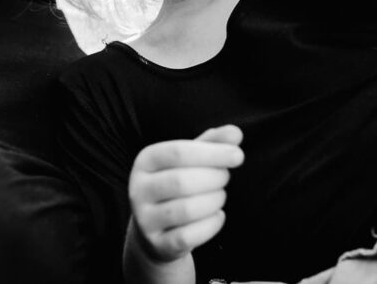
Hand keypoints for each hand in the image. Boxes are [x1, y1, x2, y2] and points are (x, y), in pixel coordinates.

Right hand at [128, 125, 243, 263]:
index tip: (238, 155)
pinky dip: (211, 224)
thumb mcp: (192, 159)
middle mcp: (138, 189)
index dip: (212, 152)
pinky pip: (189, 236)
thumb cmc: (179, 184)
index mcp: (146, 160)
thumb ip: (213, 143)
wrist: (157, 229)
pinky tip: (217, 216)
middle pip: (182, 181)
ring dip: (214, 201)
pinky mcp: (156, 244)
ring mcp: (144, 219)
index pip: (178, 152)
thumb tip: (236, 133)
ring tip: (220, 196)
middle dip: (214, 178)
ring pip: (186, 210)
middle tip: (225, 178)